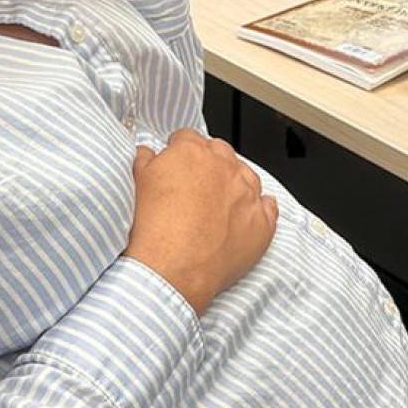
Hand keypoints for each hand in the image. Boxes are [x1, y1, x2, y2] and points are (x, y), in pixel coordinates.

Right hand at [123, 129, 279, 316]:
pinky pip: (268, 206)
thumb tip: (148, 154)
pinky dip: (259, 208)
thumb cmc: (155, 229)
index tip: (176, 162)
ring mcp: (247, 193)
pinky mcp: (262, 222)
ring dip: (234, 183)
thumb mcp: (138, 184)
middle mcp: (224, 167)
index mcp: (192, 152)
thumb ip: (145, 159)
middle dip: (208, 163)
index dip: (178, 150)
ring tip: (217, 203)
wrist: (174, 269)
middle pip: (220, 152)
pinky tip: (247, 214)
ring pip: (247, 175)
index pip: (187, 138)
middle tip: (194, 185)